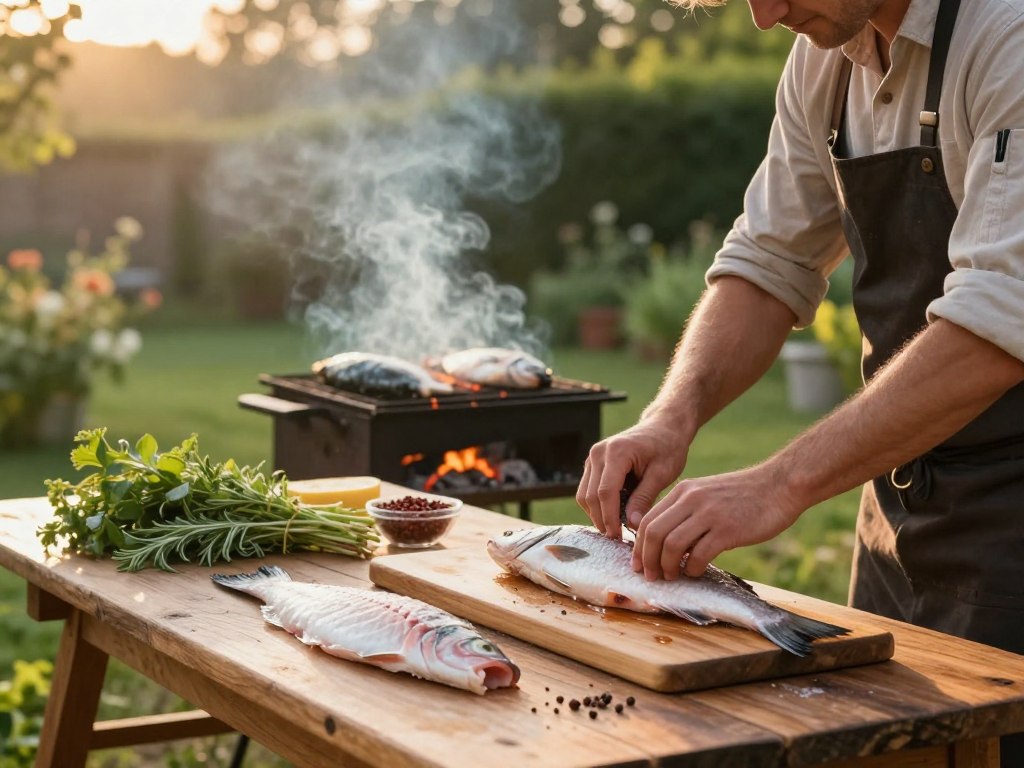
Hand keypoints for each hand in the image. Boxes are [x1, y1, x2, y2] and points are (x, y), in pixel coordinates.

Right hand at [576, 419, 689, 538]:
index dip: (610, 518)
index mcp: (617, 452)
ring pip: (584, 495)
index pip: (605, 492)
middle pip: (590, 496)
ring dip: (597, 514)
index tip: (619, 537)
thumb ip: (644, 498)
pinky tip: (614, 515)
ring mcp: (593, 457)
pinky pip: (587, 490)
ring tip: (616, 528)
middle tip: (618, 538)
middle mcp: (599, 452)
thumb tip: (631, 524)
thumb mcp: (662, 474)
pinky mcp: (593, 463)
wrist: (663, 427)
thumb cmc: (667, 448)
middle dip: (602, 520)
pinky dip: (597, 505)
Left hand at [631, 465, 802, 579]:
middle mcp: (691, 499)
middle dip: (648, 560)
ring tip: (672, 576)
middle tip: (651, 576)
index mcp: (683, 491)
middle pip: (654, 533)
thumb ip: (686, 513)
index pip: (648, 520)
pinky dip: (693, 568)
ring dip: (667, 566)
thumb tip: (667, 544)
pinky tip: (697, 572)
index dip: (639, 547)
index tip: (640, 564)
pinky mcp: (728, 529)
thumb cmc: (744, 496)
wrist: (780, 485)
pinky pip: (700, 554)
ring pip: (672, 544)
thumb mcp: (707, 495)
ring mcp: (709, 514)